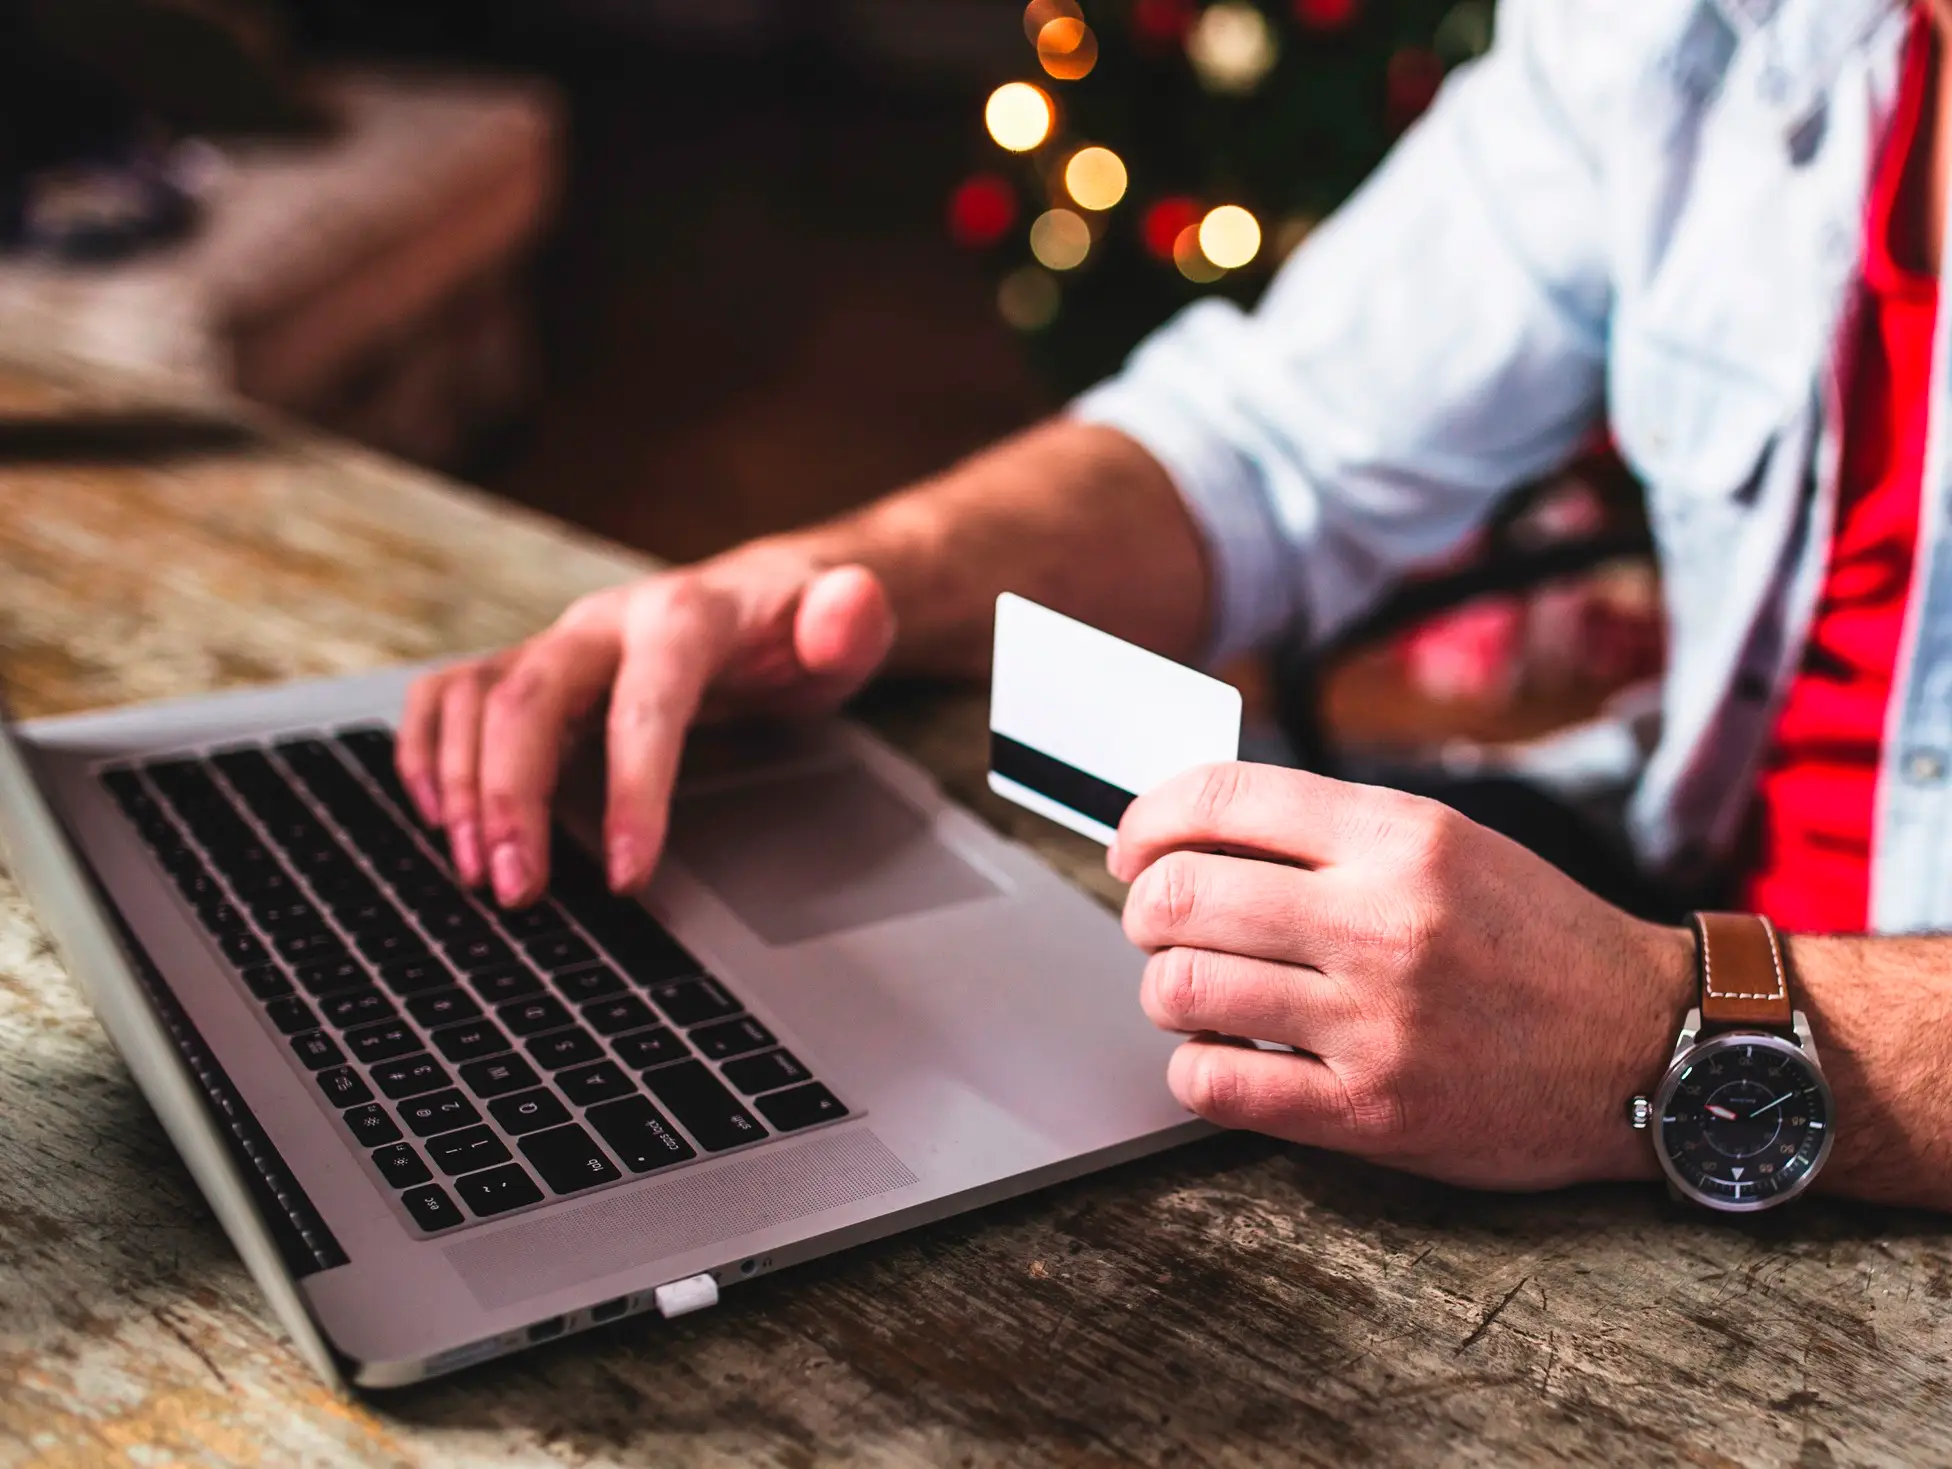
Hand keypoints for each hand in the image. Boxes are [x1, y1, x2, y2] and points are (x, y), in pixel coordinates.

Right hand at [396, 546, 895, 905]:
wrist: (764, 598)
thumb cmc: (802, 629)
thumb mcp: (849, 626)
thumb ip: (853, 621)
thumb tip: (850, 610)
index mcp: (683, 616)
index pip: (645, 701)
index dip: (632, 789)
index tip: (628, 876)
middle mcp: (604, 622)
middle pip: (529, 696)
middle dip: (513, 797)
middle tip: (517, 890)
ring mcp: (557, 642)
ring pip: (473, 697)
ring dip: (459, 787)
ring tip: (479, 873)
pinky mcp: (528, 667)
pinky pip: (448, 695)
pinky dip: (425, 751)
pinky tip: (436, 817)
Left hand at [1108, 763, 1693, 1188]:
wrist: (1646, 1043)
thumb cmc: (1538, 940)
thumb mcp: (1450, 842)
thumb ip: (1330, 831)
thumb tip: (1195, 828)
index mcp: (1400, 836)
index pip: (1219, 798)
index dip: (1146, 820)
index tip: (1133, 847)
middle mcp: (1384, 919)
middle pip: (1178, 895)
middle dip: (1144, 911)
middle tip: (1160, 926)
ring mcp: (1376, 1019)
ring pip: (1181, 989)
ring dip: (1167, 990)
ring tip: (1200, 992)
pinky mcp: (1371, 1110)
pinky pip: (1215, 1084)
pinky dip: (1196, 1068)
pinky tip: (1228, 1056)